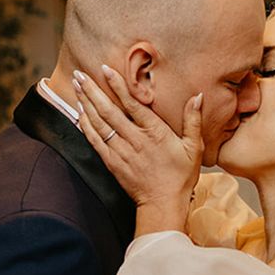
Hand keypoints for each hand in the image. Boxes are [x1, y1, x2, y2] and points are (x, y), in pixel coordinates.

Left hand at [74, 64, 202, 231]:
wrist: (163, 204)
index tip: (105, 69)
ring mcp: (121, 152)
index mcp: (154, 133)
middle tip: (80, 74)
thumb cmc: (180, 176)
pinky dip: (86, 126)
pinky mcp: (112, 163)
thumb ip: (193, 120)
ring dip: (86, 104)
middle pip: (109, 110)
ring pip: (99, 123)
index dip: (117, 85)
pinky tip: (79, 113)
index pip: (132, 104)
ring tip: (77, 87)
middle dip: (93, 90)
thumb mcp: (193, 148)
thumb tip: (197, 97)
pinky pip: (95, 141)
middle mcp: (135, 140)